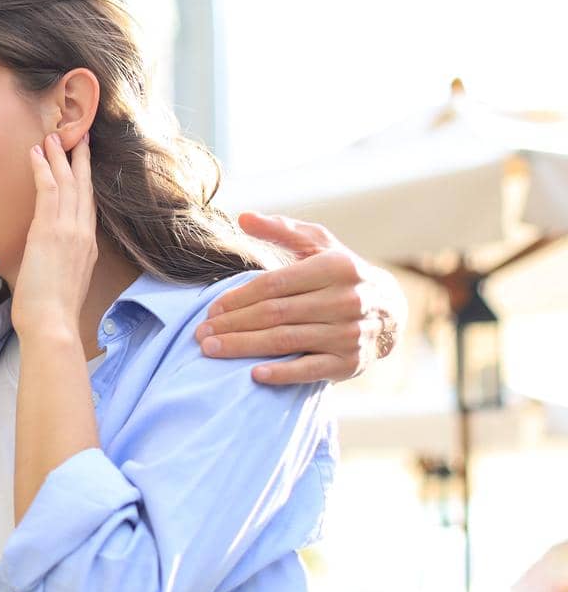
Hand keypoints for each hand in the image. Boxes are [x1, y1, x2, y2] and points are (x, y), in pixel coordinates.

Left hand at [11, 132, 96, 334]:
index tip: (83, 159)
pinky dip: (43, 168)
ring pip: (67, 182)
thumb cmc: (52, 312)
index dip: (85, 179)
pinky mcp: (50, 231)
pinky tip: (36, 153)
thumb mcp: (64, 279)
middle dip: (79, 158)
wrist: (52, 324)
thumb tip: (47, 253)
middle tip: (76, 134)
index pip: (87, 203)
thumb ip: (61, 260)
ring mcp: (68, 230)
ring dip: (58, 156)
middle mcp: (82, 233)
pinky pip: (48, 190)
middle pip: (83, 186)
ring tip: (52, 136)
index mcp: (87, 245)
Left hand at [195, 212, 405, 384]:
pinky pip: (310, 370)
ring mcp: (349, 333)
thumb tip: (243, 217)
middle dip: (232, 324)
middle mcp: (346, 300)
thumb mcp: (319, 244)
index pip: (275, 284)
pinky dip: (282, 373)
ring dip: (244, 346)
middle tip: (200, 334)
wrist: (390, 311)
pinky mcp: (350, 362)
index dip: (238, 297)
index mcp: (335, 267)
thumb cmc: (341, 273)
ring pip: (286, 340)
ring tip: (211, 350)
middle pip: (275, 314)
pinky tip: (253, 374)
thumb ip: (281, 230)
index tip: (210, 309)